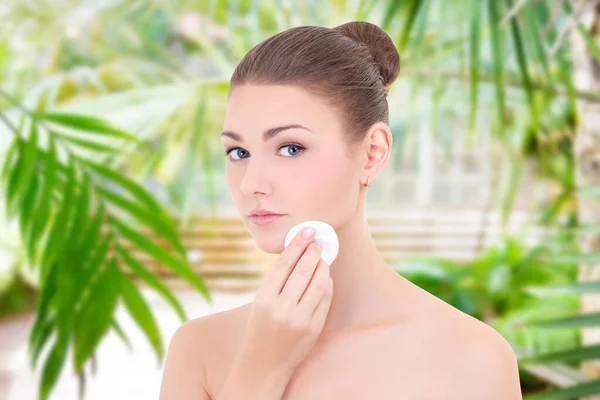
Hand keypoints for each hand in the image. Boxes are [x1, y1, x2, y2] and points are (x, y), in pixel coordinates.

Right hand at [235, 227, 332, 375]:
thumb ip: (277, 282)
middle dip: (313, 252)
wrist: (263, 365)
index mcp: (264, 299)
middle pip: (303, 271)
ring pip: (318, 284)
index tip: (306, 231)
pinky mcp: (313, 329)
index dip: (297, 245)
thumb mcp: (260, 303)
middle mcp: (281, 309)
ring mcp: (299, 320)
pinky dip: (326, 285)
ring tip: (322, 257)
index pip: (284, 264)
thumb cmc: (260, 328)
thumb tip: (299, 253)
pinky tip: (325, 277)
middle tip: (318, 241)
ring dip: (322, 266)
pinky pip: (324, 300)